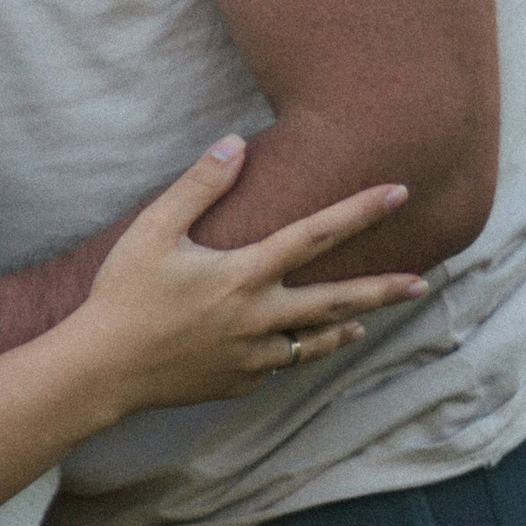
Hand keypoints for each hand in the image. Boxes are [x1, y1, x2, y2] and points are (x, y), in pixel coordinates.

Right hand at [72, 141, 425, 423]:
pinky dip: (303, 350)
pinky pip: (281, 363)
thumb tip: (235, 144)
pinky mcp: (240, 382)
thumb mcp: (153, 231)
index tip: (399, 192)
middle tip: (422, 282)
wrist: (103, 370)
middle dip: (383, 289)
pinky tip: (308, 343)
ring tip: (372, 317)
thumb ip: (198, 186)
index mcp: (244, 274)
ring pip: (316, 340)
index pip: (315, 235)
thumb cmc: (123, 295)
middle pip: (336, 300)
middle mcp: (259, 317)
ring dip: (349, 325)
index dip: (360, 210)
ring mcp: (253, 356)